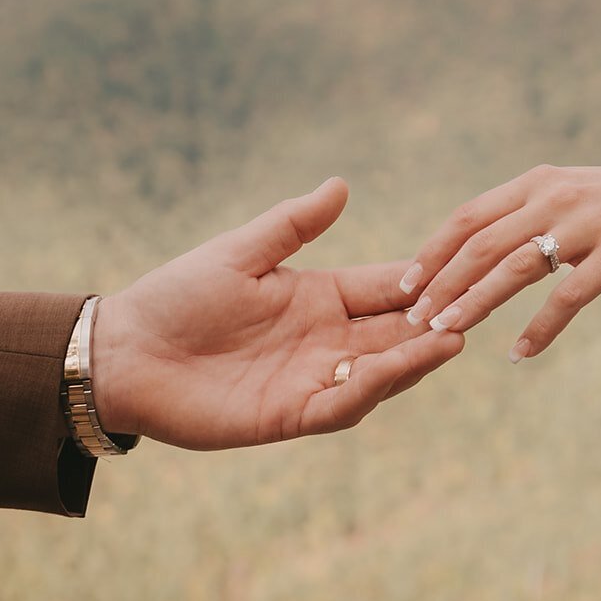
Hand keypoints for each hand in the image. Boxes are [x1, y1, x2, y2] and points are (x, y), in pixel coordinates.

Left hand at [90, 177, 462, 448]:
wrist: (126, 353)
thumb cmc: (176, 296)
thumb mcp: (239, 253)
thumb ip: (293, 225)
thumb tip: (341, 184)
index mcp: (317, 297)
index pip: (383, 287)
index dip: (420, 281)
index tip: (461, 266)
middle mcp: (324, 341)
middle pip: (393, 333)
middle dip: (432, 323)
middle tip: (474, 309)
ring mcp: (311, 380)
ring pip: (379, 373)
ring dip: (413, 359)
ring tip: (450, 340)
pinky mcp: (290, 415)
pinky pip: (340, 407)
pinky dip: (368, 391)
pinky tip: (390, 370)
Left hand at [402, 161, 600, 360]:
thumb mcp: (573, 193)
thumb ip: (529, 211)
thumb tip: (480, 241)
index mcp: (539, 184)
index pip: (468, 217)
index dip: (432, 252)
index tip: (405, 285)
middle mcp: (556, 199)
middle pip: (482, 244)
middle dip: (442, 283)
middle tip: (414, 318)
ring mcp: (587, 226)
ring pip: (515, 268)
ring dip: (475, 302)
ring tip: (446, 332)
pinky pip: (568, 297)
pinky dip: (540, 327)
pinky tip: (520, 352)